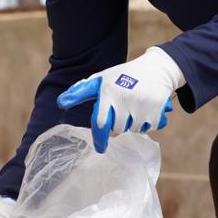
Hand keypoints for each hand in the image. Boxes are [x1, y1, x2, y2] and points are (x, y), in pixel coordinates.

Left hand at [57, 47, 184, 152]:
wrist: (157, 68)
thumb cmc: (124, 75)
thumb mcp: (102, 79)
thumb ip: (81, 91)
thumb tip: (61, 103)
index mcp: (108, 92)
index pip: (101, 122)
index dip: (99, 139)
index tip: (100, 149)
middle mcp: (124, 99)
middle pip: (118, 128)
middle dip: (120, 124)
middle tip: (124, 110)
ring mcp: (142, 104)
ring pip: (134, 129)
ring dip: (134, 123)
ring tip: (136, 107)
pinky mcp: (157, 109)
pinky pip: (149, 127)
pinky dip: (148, 122)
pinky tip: (148, 109)